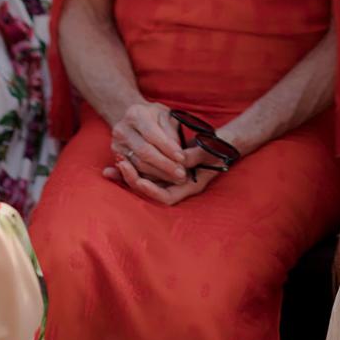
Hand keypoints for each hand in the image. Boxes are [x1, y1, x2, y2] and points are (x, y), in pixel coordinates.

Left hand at [103, 140, 221, 205]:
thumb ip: (194, 156)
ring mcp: (171, 177)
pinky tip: (122, 157)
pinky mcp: (166, 167)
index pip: (166, 197)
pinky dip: (136, 164)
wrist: (222, 142)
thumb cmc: (219, 148)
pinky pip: (148, 169)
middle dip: (135, 179)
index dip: (152, 190)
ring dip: (130, 172)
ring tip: (116, 162)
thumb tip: (179, 159)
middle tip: (122, 164)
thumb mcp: (209, 151)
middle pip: (152, 189)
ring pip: (147, 179)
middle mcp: (178, 185)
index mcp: (190, 186)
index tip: (140, 180)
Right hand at [106, 101, 186, 185]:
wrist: (133, 119)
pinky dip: (150, 178)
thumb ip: (172, 133)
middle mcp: (122, 130)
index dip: (168, 148)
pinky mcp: (116, 158)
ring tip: (176, 178)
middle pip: (144, 152)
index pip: (152, 135)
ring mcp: (116, 145)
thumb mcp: (166, 116)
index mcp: (136, 114)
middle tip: (182, 174)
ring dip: (160, 174)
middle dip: (165, 165)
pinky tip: (163, 180)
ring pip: (139, 165)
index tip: (182, 158)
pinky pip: (134, 172)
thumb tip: (179, 155)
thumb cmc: (154, 116)